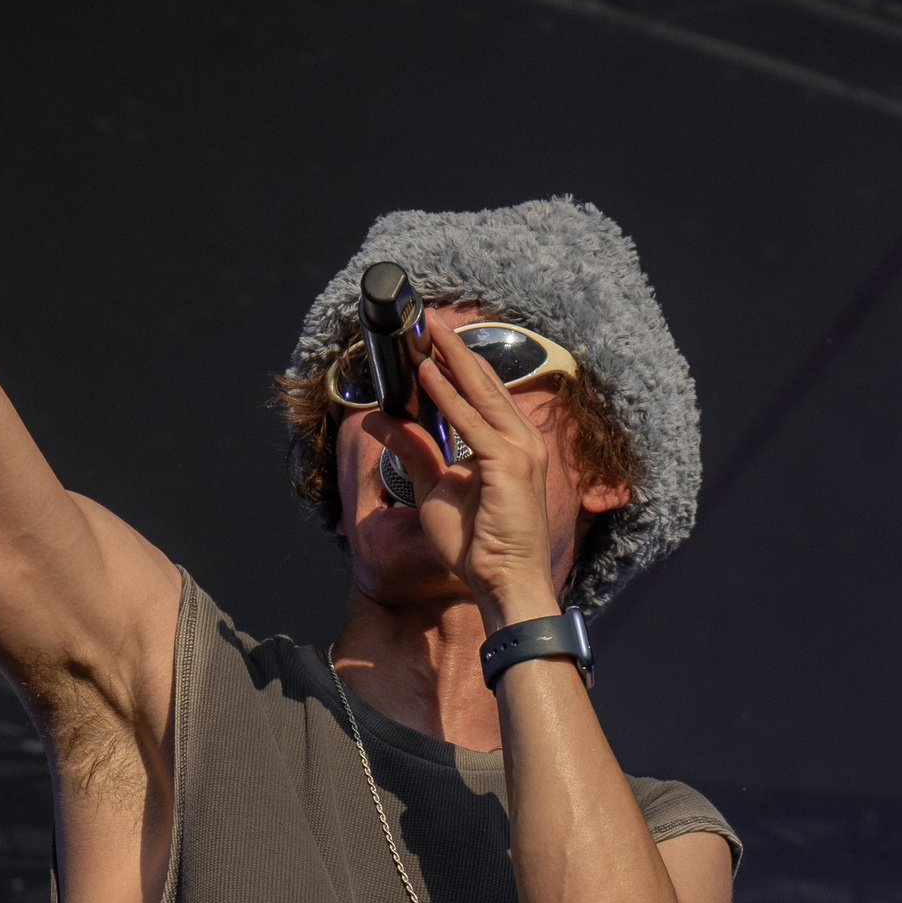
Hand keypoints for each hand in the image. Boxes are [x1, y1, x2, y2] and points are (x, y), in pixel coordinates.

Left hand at [374, 328, 562, 628]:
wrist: (503, 583)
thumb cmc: (478, 546)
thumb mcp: (434, 490)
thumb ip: (413, 452)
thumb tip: (380, 420)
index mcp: (509, 445)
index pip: (482, 393)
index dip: (457, 364)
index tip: (431, 340)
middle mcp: (521, 441)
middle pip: (484, 383)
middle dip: (454, 350)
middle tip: (430, 319)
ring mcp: (520, 450)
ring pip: (480, 394)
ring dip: (452, 360)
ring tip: (429, 331)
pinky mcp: (509, 464)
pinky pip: (471, 422)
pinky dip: (448, 396)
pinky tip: (427, 374)